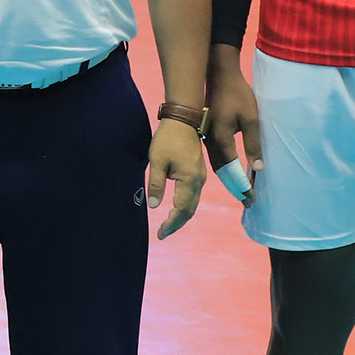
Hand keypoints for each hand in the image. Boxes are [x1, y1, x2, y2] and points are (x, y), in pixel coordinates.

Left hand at [147, 120, 205, 238]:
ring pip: (193, 204)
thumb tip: (154, 206)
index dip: (171, 223)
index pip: (181, 209)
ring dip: (181, 216)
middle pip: (189, 210)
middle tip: (162, 233)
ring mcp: (201, 177)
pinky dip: (185, 206)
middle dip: (176, 223)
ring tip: (168, 225)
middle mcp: (199, 181)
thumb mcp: (157, 161)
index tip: (160, 234)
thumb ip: (156, 184)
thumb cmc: (168, 139)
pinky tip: (176, 208)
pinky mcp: (198, 173)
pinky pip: (193, 195)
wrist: (183, 120)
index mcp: (190, 179)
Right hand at [204, 44, 261, 204]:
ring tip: (241, 191)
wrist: (218, 75)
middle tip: (248, 201)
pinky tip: (231, 172)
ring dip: (229, 180)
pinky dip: (223, 169)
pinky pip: (214, 157)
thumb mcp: (251, 118)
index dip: (242, 186)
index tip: (252, 199)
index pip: (232, 170)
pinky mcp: (206, 134)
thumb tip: (258, 168)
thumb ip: (254, 144)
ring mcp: (206, 137)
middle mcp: (210, 142)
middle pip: (222, 172)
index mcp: (221, 139)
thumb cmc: (237, 94)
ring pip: (216, 166)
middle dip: (235, 188)